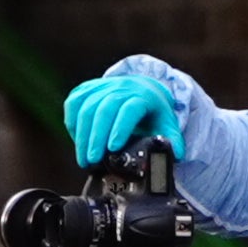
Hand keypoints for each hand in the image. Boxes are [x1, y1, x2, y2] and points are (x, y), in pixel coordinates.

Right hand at [64, 76, 185, 166]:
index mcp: (143, 96)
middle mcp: (121, 87)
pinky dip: (72, 121)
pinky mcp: (87, 88)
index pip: (129, 109)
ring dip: (82, 135)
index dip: (120, 127)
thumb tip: (175, 155)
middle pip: (104, 109)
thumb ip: (171, 139)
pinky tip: (77, 139)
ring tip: (84, 159)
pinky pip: (74, 102)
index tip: (113, 148)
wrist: (142, 87)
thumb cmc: (153, 110)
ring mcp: (102, 86)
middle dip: (96, 137)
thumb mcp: (166, 123)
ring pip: (86, 106)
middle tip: (92, 160)